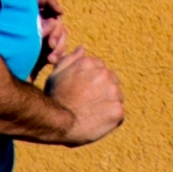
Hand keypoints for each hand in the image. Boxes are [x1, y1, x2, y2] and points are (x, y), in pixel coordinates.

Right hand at [38, 30, 127, 146]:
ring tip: (91, 114)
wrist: (56, 122)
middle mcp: (104, 73)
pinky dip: (110, 119)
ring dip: (108, 104)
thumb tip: (82, 49)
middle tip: (87, 104)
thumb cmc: (54, 98)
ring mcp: (113, 91)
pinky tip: (96, 122)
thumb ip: (70, 59)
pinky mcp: (117, 109)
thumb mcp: (57, 74)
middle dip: (103, 92)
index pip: (101, 70)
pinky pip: (119, 114)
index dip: (92, 83)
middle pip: (111, 82)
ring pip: (117, 97)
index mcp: (91, 63)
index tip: (83, 93)